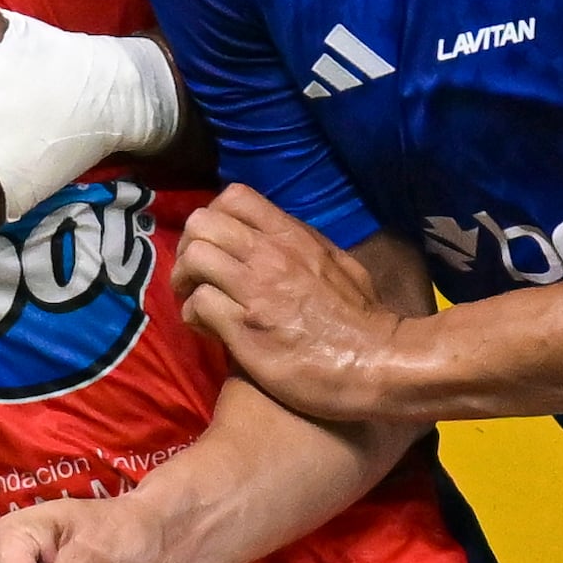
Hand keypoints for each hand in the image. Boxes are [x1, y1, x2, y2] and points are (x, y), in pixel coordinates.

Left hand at [175, 185, 412, 421]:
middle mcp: (270, 256)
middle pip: (201, 224)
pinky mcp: (244, 330)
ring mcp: (255, 292)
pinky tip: (208, 329)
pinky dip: (194, 316)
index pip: (234, 197)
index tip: (217, 244)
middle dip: (188, 248)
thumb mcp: (343, 267)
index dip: (214, 217)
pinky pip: (198, 306)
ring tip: (195, 299)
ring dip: (184, 281)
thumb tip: (289, 241)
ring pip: (194, 259)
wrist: (378, 364)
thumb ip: (310, 248)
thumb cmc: (364, 321)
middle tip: (195, 274)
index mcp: (294, 237)